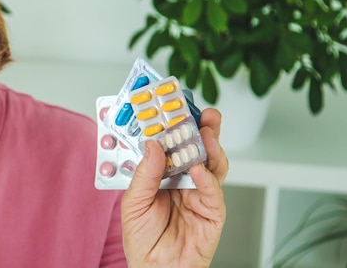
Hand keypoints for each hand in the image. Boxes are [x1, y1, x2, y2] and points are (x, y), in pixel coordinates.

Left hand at [121, 108, 227, 267]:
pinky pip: (213, 191)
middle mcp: (184, 179)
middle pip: (198, 149)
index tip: (175, 107)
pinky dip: (207, 178)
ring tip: (206, 133)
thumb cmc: (142, 239)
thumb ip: (145, 173)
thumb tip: (153, 144)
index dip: (176, 126)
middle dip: (203, 129)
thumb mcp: (133, 201)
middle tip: (204, 113)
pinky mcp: (212, 211)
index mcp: (163, 174)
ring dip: (211, 147)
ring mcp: (200, 193)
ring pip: (212, 164)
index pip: (172, 144)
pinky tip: (199, 169)